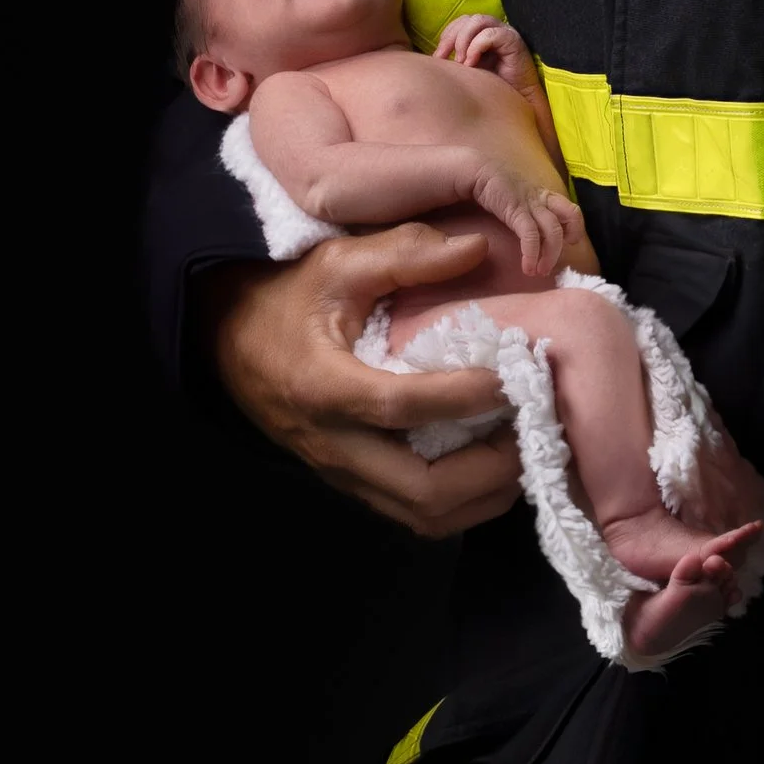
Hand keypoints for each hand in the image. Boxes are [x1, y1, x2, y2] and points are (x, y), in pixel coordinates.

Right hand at [200, 225, 522, 538]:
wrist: (227, 340)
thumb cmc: (286, 297)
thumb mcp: (338, 262)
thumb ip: (406, 253)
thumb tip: (479, 248)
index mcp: (324, 386)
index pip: (400, 407)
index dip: (463, 398)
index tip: (514, 375)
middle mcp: (333, 444)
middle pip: (422, 490)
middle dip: (490, 469)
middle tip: (535, 428)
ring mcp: (343, 473)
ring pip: (425, 515)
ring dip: (484, 493)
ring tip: (526, 448)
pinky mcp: (353, 484)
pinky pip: (416, 513)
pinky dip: (465, 500)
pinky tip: (495, 463)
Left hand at [436, 14, 561, 161]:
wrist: (516, 103)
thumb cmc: (493, 88)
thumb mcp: (467, 71)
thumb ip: (454, 60)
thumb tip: (431, 58)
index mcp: (483, 34)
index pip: (460, 22)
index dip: (446, 36)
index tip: (438, 57)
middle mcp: (495, 30)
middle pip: (466, 19)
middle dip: (451, 38)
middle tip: (446, 59)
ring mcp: (505, 33)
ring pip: (477, 21)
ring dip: (464, 41)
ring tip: (462, 62)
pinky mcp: (514, 42)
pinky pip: (490, 34)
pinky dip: (476, 47)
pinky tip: (473, 64)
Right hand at [467, 159, 576, 275]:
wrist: (478, 170)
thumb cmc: (495, 188)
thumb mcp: (518, 200)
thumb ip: (529, 215)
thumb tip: (531, 240)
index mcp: (545, 196)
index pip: (571, 209)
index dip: (575, 227)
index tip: (567, 243)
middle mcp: (542, 199)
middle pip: (571, 215)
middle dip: (565, 244)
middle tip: (550, 266)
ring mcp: (530, 203)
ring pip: (554, 229)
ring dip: (551, 255)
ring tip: (539, 271)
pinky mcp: (516, 209)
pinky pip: (530, 234)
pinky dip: (532, 253)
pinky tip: (526, 268)